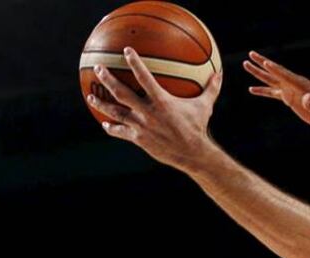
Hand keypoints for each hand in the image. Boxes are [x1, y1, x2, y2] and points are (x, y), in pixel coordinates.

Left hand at [86, 47, 221, 171]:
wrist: (193, 154)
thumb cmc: (199, 128)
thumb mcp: (205, 107)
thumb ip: (210, 89)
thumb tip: (219, 74)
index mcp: (161, 101)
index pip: (144, 77)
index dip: (134, 62)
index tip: (125, 50)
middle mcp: (148, 112)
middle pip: (121, 92)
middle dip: (107, 79)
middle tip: (98, 69)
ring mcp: (141, 126)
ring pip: (116, 112)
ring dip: (100, 103)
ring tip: (90, 96)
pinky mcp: (139, 139)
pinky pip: (121, 132)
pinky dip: (112, 128)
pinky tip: (105, 124)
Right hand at [243, 51, 309, 132]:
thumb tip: (307, 98)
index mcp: (302, 85)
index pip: (286, 75)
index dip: (276, 70)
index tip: (265, 62)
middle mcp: (294, 84)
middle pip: (275, 72)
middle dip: (262, 64)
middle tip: (250, 54)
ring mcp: (291, 91)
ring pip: (271, 80)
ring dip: (259, 73)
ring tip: (246, 65)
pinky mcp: (289, 99)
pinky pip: (273, 93)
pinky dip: (262, 91)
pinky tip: (251, 89)